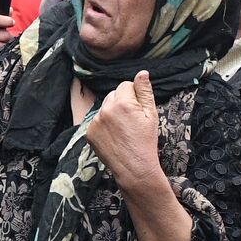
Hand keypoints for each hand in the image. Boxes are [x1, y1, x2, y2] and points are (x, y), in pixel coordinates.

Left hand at [84, 72, 159, 187]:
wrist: (134, 167)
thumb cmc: (146, 141)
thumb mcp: (151, 115)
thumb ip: (145, 91)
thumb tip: (142, 73)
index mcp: (123, 103)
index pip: (125, 85)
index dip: (134, 96)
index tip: (138, 110)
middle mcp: (106, 109)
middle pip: (113, 94)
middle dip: (122, 102)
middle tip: (131, 120)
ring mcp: (95, 121)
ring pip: (104, 106)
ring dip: (112, 112)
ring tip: (123, 129)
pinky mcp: (89, 132)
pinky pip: (97, 120)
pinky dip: (104, 124)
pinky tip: (114, 135)